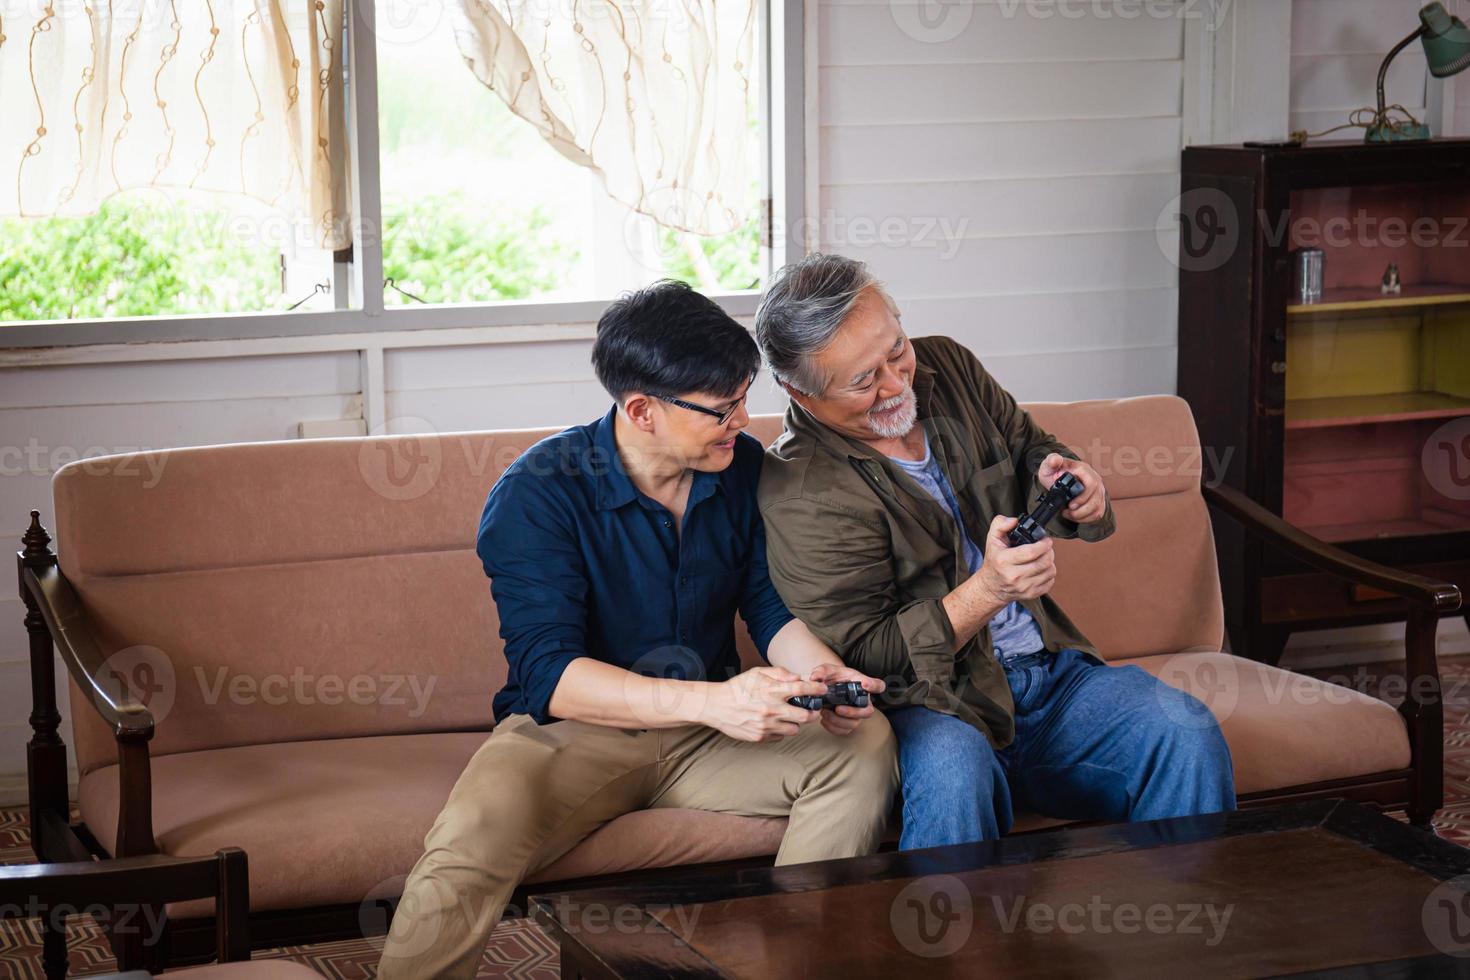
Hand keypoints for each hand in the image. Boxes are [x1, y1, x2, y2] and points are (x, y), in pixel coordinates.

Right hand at [701, 666, 822, 741]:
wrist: (716, 706)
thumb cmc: (737, 688)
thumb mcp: (756, 673)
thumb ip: (779, 673)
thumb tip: (797, 677)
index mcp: (771, 691)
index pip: (801, 690)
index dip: (816, 690)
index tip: (823, 690)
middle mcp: (771, 709)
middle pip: (805, 716)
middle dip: (813, 713)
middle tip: (813, 710)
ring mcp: (766, 726)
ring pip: (794, 729)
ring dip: (796, 723)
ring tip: (790, 716)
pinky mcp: (760, 737)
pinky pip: (779, 737)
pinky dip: (780, 730)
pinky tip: (774, 723)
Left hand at [807, 663, 885, 736]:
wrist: (826, 688)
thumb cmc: (833, 678)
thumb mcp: (828, 670)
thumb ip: (822, 671)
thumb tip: (816, 677)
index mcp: (861, 684)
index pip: (878, 685)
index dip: (874, 686)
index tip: (865, 684)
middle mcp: (862, 701)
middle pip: (868, 711)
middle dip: (852, 712)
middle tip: (838, 708)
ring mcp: (856, 713)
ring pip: (855, 723)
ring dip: (838, 721)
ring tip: (824, 713)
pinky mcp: (848, 723)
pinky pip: (845, 731)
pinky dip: (833, 728)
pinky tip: (824, 720)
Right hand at [975, 514, 1055, 604]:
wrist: (991, 587)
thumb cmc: (994, 562)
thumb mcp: (992, 539)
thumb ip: (1000, 524)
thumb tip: (1014, 521)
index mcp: (1004, 560)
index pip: (1031, 552)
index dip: (1043, 544)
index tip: (1046, 540)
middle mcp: (1014, 576)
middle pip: (1044, 562)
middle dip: (1049, 551)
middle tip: (1045, 547)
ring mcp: (1023, 587)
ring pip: (1050, 572)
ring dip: (1050, 562)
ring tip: (1043, 558)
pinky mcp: (1031, 594)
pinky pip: (1050, 582)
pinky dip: (1049, 574)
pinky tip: (1041, 569)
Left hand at [1037, 453, 1107, 524]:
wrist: (1058, 480)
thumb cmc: (1054, 473)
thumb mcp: (1048, 467)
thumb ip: (1051, 462)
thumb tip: (1055, 459)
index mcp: (1083, 469)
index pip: (1091, 483)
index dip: (1083, 496)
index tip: (1071, 505)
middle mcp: (1094, 479)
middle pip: (1096, 498)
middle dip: (1081, 509)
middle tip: (1068, 511)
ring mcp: (1098, 490)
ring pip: (1097, 508)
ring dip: (1081, 515)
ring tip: (1068, 514)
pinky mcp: (1099, 500)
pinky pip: (1097, 513)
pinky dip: (1085, 518)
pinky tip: (1075, 515)